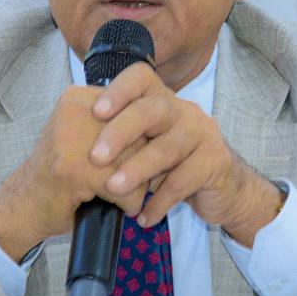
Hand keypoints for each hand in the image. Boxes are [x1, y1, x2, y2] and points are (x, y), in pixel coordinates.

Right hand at [0, 85, 147, 261]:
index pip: (138, 107)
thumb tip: (167, 127)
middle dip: (141, 162)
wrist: (24, 206)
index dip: (142, 138)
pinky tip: (115, 205)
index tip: (132, 155)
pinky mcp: (76, 170)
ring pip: (137, 160)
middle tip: (124, 178)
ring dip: (136, 185)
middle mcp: (76, 110)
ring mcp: (73, 139)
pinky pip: (126, 187)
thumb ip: (117, 124)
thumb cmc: (62, 175)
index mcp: (79, 97)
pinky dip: (128, 203)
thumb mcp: (84, 137)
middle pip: (140, 134)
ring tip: (117, 192)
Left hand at [89, 62, 284, 245]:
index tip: (95, 111)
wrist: (223, 189)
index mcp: (162, 100)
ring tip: (113, 189)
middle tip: (95, 157)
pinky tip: (143, 217)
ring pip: (167, 149)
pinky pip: (183, 181)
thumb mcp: (146, 146)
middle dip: (120, 132)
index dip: (118, 91)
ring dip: (136, 170)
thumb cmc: (173, 166)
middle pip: (151, 110)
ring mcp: (202, 134)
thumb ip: (120, 139)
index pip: (141, 78)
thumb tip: (72, 143)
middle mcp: (183, 111)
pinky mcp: (216, 162)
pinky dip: (160, 202)